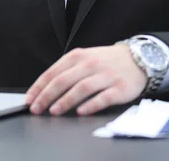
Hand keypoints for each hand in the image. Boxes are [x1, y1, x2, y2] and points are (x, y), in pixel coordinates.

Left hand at [25, 45, 147, 115]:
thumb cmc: (106, 61)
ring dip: (65, 100)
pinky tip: (81, 112)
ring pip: (81, 88)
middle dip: (47, 95)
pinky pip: (103, 97)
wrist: (138, 58)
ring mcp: (105, 75)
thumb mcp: (85, 58)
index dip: (39, 87)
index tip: (30, 99)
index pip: (54, 72)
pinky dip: (90, 105)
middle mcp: (90, 64)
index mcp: (78, 56)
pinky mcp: (119, 88)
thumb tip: (45, 89)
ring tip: (54, 111)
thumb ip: (67, 71)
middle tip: (36, 108)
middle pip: (64, 80)